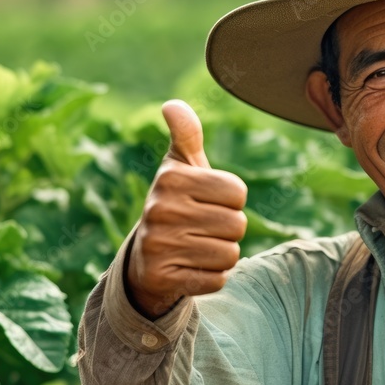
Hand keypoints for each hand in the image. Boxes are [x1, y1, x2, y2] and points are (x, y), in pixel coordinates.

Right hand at [126, 100, 247, 318]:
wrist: (146, 255)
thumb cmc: (177, 201)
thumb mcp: (180, 166)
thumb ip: (186, 134)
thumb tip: (173, 104)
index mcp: (171, 178)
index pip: (238, 192)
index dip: (232, 199)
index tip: (209, 200)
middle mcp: (160, 210)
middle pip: (237, 224)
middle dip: (229, 229)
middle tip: (203, 227)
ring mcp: (158, 245)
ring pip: (230, 254)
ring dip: (221, 254)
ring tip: (197, 246)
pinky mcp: (162, 277)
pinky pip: (216, 279)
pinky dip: (211, 277)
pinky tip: (191, 267)